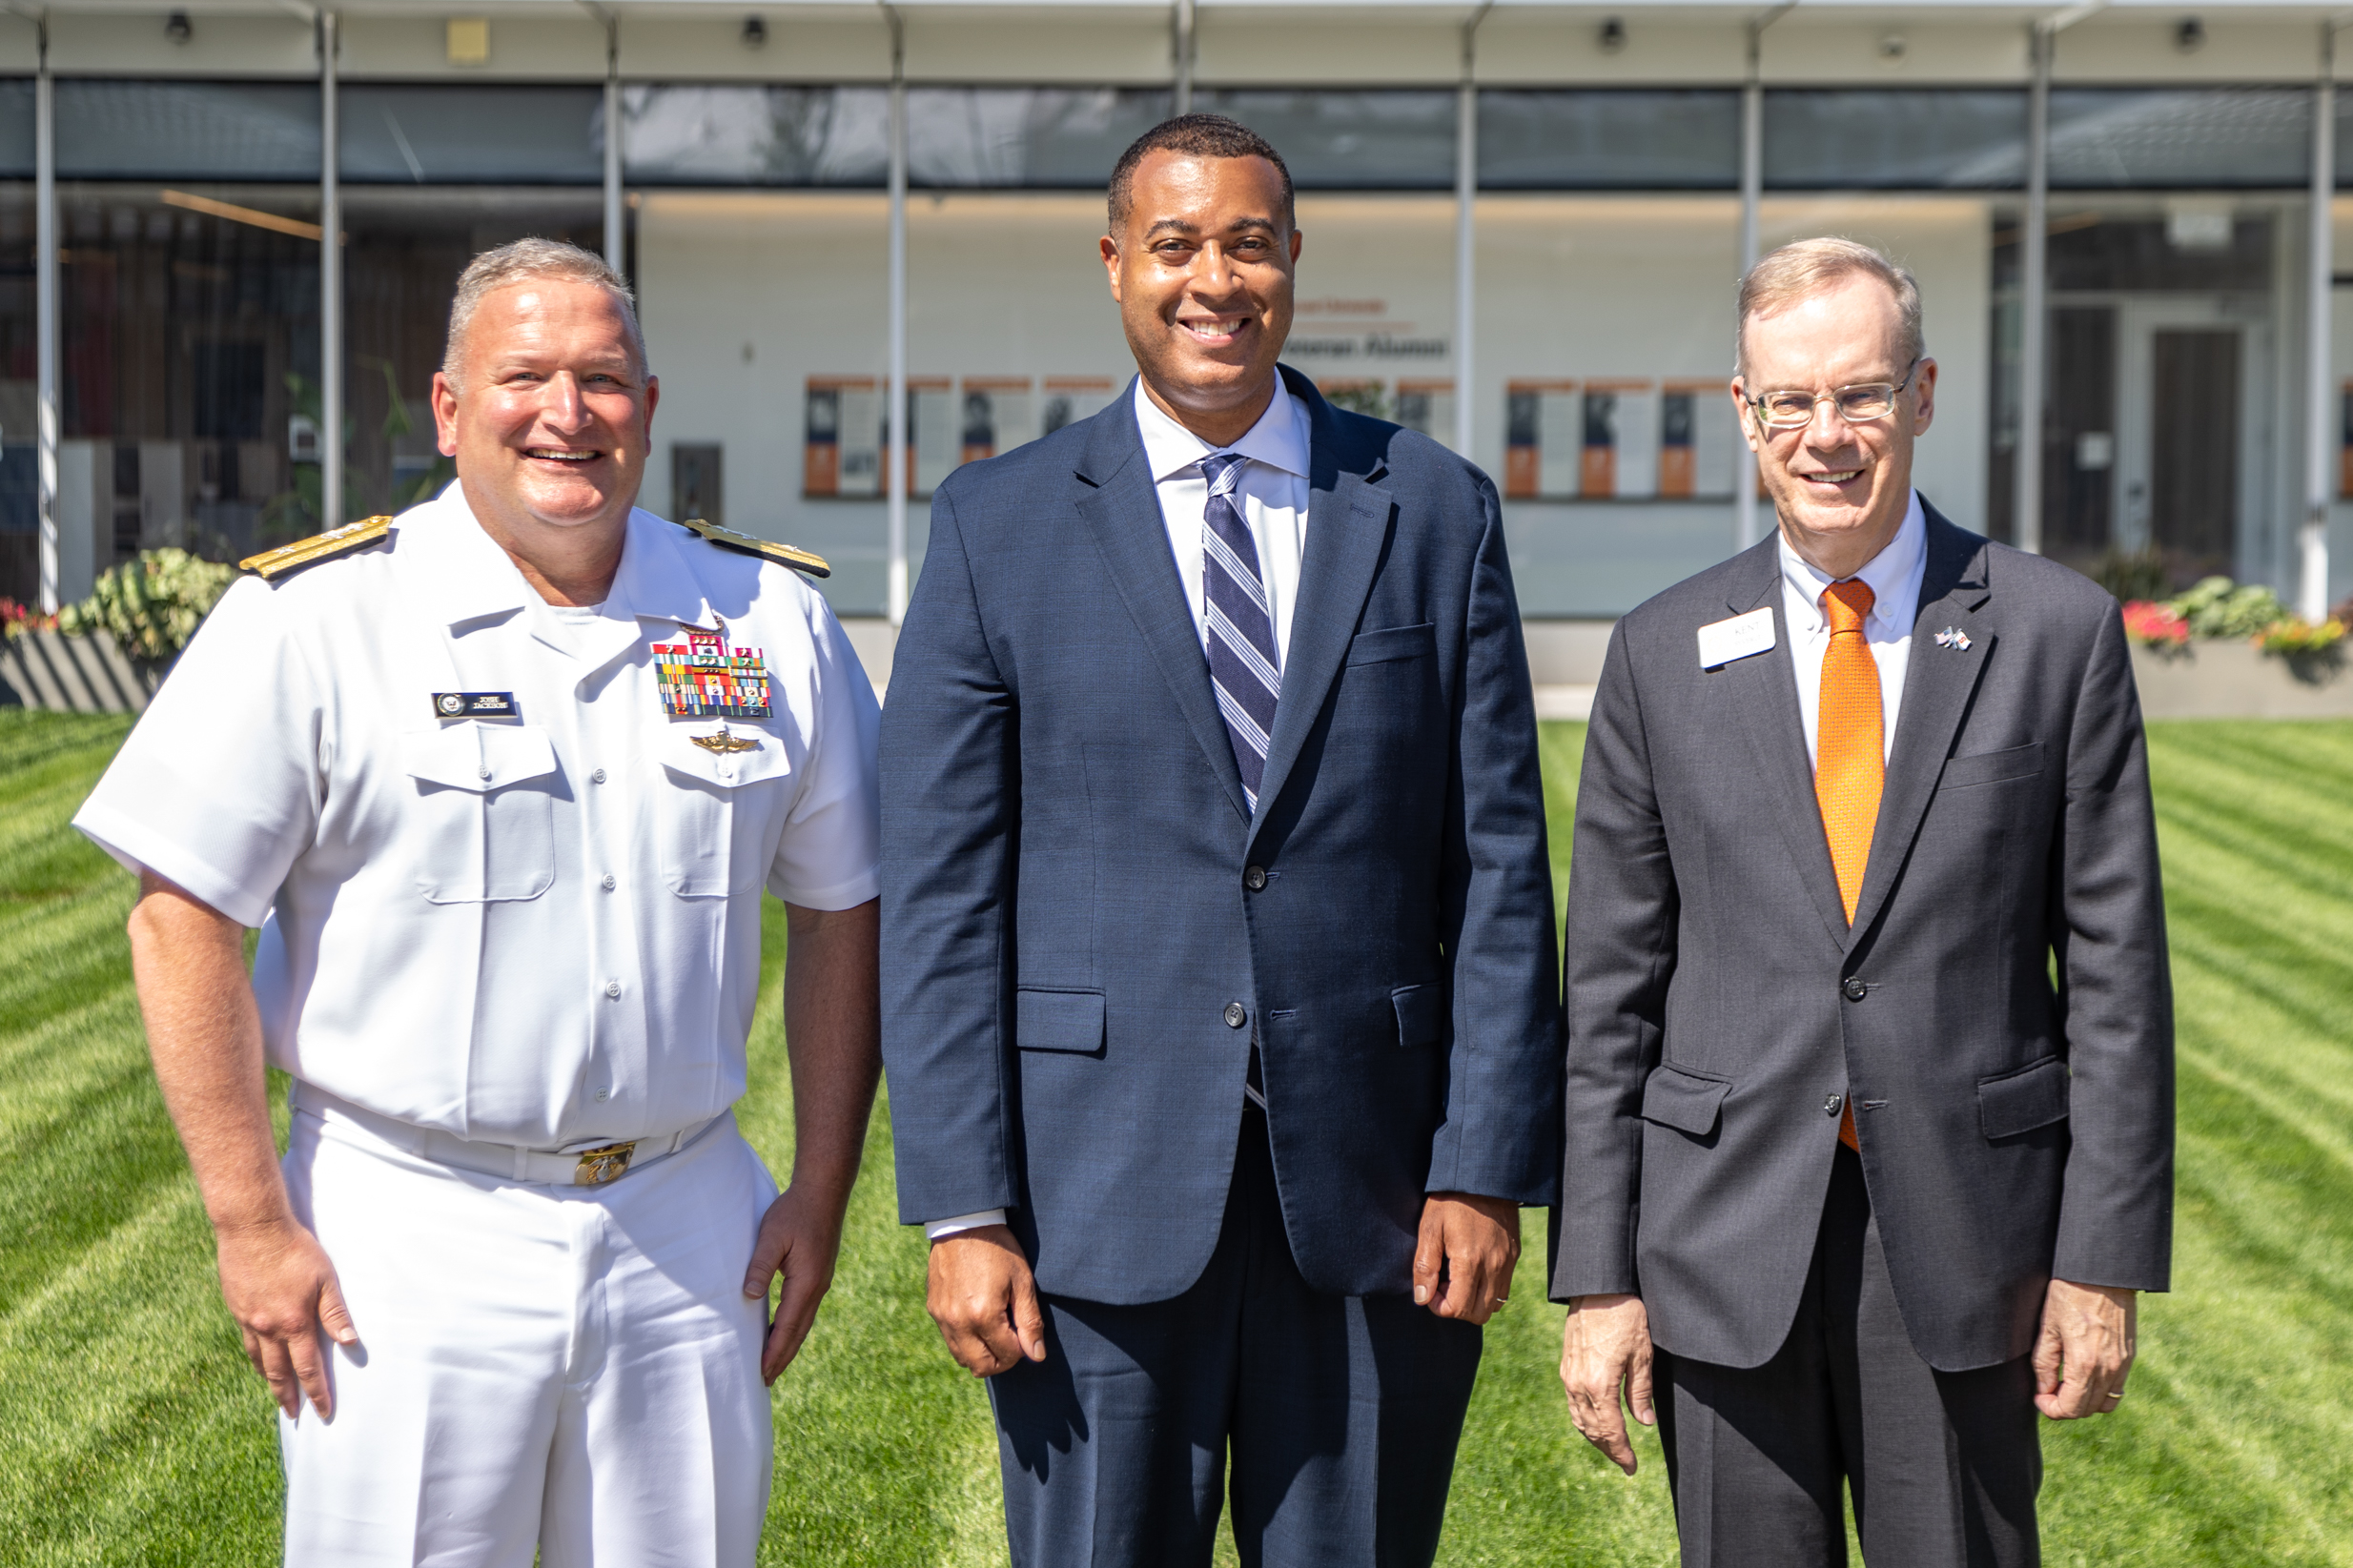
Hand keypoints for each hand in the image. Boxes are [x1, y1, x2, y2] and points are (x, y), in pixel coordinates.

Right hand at [215, 1216, 356, 1421]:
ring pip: (259, 1360)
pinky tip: (259, 1359)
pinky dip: (255, 1357)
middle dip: (288, 1396)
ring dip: (269, 1379)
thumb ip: (336, 1312)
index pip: (308, 1368)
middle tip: (294, 1415)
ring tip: (277, 1394)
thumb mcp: (326, 1278)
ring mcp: (248, 1319)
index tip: (323, 1413)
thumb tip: (350, 1342)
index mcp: (294, 1323)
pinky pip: (247, 1341)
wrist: (253, 1229)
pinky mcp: (236, 1308)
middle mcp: (268, 1328)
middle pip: (279, 1372)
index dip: (317, 1392)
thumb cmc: (296, 1250)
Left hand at [742, 1183, 847, 1384]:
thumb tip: (750, 1296)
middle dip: (783, 1357)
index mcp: (807, 1282)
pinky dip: (794, 1327)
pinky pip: (805, 1309)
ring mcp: (821, 1281)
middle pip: (799, 1331)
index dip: (774, 1351)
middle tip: (766, 1380)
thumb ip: (760, 1266)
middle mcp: (818, 1287)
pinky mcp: (819, 1274)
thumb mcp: (771, 1236)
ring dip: (789, 1344)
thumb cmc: (795, 1211)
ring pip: (804, 1322)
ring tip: (774, 1364)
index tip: (762, 1373)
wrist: (824, 1192)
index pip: (788, 1326)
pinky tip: (784, 1330)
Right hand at [926, 1224, 1046, 1375]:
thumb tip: (1036, 1356)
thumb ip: (1030, 1321)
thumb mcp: (1022, 1281)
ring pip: (962, 1358)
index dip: (1022, 1351)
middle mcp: (958, 1322)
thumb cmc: (998, 1249)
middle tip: (1012, 1340)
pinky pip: (950, 1340)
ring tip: (995, 1330)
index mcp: (983, 1315)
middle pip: (980, 1367)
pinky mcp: (933, 1309)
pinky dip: (965, 1341)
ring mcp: (942, 1317)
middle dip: (1001, 1361)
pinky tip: (978, 1319)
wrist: (963, 1222)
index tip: (1025, 1334)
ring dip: (981, 1354)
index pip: (1006, 1356)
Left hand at [1412, 1192, 1521, 1324]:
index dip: (1438, 1306)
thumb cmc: (1452, 1199)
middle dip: (1456, 1308)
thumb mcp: (1430, 1226)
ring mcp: (1507, 1262)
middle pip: (1477, 1315)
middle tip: (1442, 1284)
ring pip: (1493, 1306)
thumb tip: (1422, 1298)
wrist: (1484, 1175)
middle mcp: (1493, 1266)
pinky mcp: (1514, 1255)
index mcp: (1470, 1260)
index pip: (1457, 1309)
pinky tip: (1472, 1269)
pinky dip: (1487, 1290)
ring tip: (1457, 1277)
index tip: (1430, 1289)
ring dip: (1473, 1301)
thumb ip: (1425, 1265)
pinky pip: (1503, 1289)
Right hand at [1560, 1292, 1654, 1474]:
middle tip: (1626, 1463)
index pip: (1611, 1431)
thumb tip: (1644, 1422)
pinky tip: (1596, 1421)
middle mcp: (1578, 1384)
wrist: (1598, 1287)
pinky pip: (1572, 1404)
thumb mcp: (1642, 1354)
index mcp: (1599, 1385)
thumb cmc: (1625, 1316)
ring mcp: (1569, 1375)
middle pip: (1592, 1430)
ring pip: (1579, 1419)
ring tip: (1613, 1447)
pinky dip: (1584, 1420)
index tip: (1632, 1468)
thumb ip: (1641, 1391)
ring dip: (1595, 1437)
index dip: (1622, 1453)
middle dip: (1609, 1450)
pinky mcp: (1566, 1366)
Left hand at [2033, 1278, 2136, 1418]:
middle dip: (2066, 1407)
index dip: (2052, 1410)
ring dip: (2085, 1401)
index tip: (2039, 1398)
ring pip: (2106, 1403)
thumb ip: (2044, 1363)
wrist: (2102, 1272)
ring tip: (2065, 1383)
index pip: (2072, 1408)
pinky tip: (2083, 1373)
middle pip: (2088, 1409)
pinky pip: (2117, 1387)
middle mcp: (2109, 1369)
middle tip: (2048, 1391)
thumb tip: (2044, 1390)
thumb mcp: (2048, 1327)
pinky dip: (2100, 1390)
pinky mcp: (2130, 1356)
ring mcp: (2123, 1364)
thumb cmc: (2069, 1294)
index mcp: (2085, 1364)